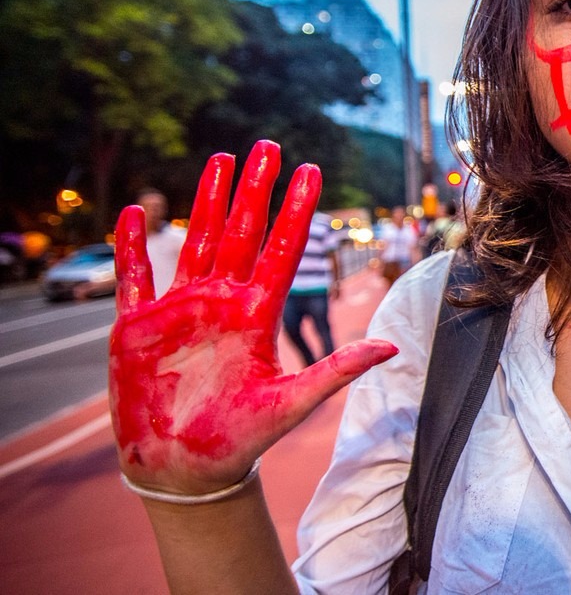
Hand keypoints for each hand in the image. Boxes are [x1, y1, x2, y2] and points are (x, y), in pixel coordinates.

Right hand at [109, 141, 397, 494]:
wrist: (187, 471)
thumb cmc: (240, 441)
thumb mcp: (292, 403)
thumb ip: (337, 370)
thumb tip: (392, 348)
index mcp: (255, 314)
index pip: (281, 250)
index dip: (295, 211)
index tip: (311, 171)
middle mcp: (221, 302)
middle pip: (242, 233)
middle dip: (255, 190)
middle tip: (268, 145)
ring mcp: (179, 310)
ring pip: (197, 241)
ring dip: (207, 201)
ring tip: (221, 159)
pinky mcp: (137, 327)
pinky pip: (134, 277)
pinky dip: (131, 247)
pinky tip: (136, 212)